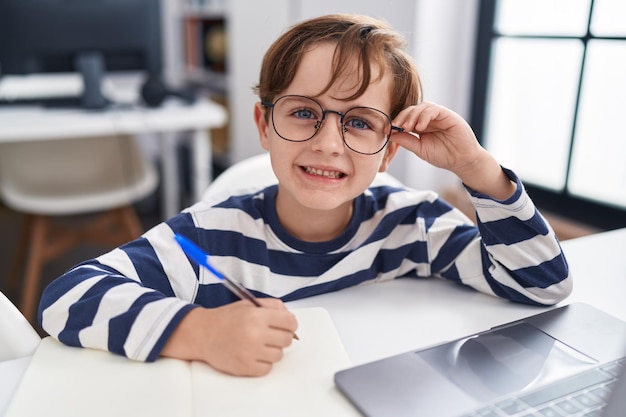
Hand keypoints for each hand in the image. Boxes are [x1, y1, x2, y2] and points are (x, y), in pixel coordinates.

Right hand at [162, 298, 297, 375]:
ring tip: (258, 345)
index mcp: (257, 316)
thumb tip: (290, 319)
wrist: (202, 334)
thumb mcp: (249, 304)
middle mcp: (255, 334)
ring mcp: (250, 352)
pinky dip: (263, 363)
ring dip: (272, 351)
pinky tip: (252, 355)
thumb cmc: (226, 319)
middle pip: (287, 340)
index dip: (290, 324)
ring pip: (279, 355)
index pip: (290, 322)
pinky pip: (267, 368)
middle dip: (281, 337)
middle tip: (270, 335)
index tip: (285, 325)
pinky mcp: (245, 367)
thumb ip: (272, 306)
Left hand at [391, 102, 514, 199]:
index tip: (387, 130)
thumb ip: (407, 141)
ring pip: (422, 106)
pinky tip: (420, 127)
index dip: (396, 122)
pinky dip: (425, 116)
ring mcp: (439, 115)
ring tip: (407, 127)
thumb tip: (391, 134)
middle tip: (395, 126)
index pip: (405, 118)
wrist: (461, 161)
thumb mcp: (420, 149)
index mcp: (421, 126)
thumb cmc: (442, 155)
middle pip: (412, 109)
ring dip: (412, 115)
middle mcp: (429, 118)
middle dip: (402, 117)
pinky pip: (434, 109)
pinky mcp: (448, 115)